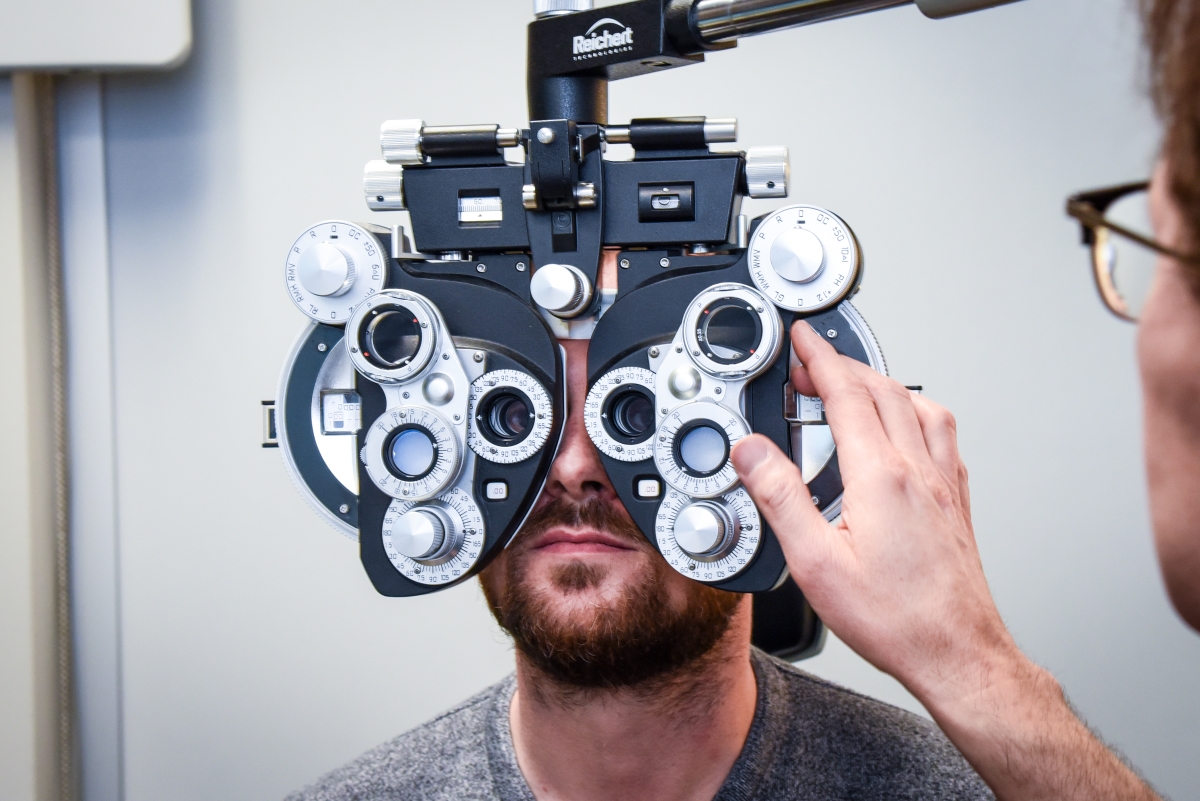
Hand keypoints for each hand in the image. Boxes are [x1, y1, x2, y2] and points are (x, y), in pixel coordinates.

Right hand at [732, 320, 1014, 699]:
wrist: (956, 652)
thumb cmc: (895, 617)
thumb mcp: (814, 563)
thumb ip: (780, 498)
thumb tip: (752, 453)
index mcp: (881, 477)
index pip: (847, 394)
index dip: (820, 358)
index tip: (803, 338)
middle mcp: (919, 470)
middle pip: (882, 390)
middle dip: (842, 365)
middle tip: (811, 364)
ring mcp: (944, 483)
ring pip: (919, 405)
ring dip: (882, 383)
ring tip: (854, 385)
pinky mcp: (956, 501)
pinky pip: (941, 434)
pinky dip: (916, 412)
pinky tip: (907, 426)